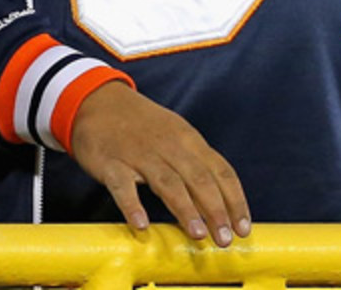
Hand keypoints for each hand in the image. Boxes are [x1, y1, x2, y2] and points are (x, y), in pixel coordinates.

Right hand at [68, 81, 250, 246]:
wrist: (97, 100)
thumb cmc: (141, 125)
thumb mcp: (175, 134)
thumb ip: (195, 164)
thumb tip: (222, 204)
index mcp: (187, 138)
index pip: (220, 170)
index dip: (235, 200)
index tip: (243, 228)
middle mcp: (168, 144)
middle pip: (198, 177)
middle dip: (215, 209)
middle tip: (224, 239)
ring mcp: (138, 153)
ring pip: (167, 181)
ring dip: (185, 209)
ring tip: (197, 234)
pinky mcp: (110, 162)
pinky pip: (123, 185)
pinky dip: (132, 205)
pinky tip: (141, 225)